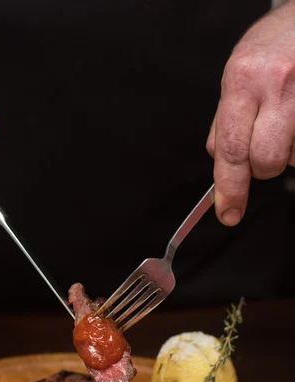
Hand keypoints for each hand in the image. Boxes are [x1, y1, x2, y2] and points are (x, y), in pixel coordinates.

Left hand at [207, 2, 294, 224]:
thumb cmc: (273, 45)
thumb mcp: (236, 75)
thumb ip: (225, 120)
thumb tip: (218, 162)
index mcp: (243, 80)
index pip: (231, 150)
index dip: (229, 189)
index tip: (228, 212)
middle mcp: (277, 86)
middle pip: (265, 161)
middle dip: (261, 166)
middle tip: (263, 145)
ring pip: (292, 158)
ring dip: (287, 151)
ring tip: (286, 119)